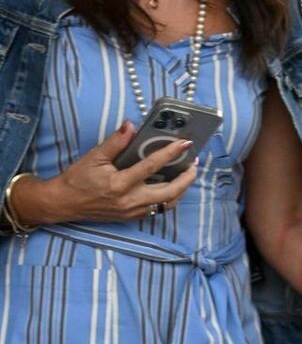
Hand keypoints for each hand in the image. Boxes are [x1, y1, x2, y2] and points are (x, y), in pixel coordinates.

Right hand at [11, 122, 196, 229]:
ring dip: (180, 190)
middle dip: (186, 179)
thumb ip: (115, 142)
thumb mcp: (94, 157)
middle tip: (193, 164)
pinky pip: (157, 209)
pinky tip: (171, 186)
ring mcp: (133, 212)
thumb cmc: (77, 179)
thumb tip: (130, 125)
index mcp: (120, 184)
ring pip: (167, 204)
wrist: (64, 203)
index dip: (170, 153)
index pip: (151, 166)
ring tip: (186, 174)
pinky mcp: (132, 217)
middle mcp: (130, 201)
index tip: (184, 144)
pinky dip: (168, 198)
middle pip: (169, 193)